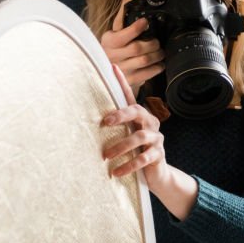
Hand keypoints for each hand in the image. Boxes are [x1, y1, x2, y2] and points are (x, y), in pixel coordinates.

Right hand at [100, 0, 164, 95]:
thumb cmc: (117, 46)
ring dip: (157, 55)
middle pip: (137, 48)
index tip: (145, 22)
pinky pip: (147, 74)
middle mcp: (112, 55)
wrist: (110, 71)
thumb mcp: (118, 28)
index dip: (135, 28)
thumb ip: (127, 9)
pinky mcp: (129, 81)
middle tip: (157, 42)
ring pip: (144, 61)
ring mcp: (121, 70)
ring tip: (161, 52)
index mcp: (108, 41)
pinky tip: (160, 63)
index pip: (123, 34)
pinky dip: (157, 67)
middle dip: (152, 43)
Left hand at [101, 63, 168, 194]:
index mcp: (141, 117)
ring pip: (139, 137)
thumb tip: (85, 120)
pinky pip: (143, 158)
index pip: (130, 97)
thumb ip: (115, 129)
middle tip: (105, 123)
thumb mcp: (126, 138)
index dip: (122, 82)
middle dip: (121, 115)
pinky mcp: (159, 155)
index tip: (112, 67)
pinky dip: (128, 165)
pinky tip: (116, 172)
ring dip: (121, 146)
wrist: (157, 175)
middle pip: (137, 112)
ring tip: (106, 156)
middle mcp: (151, 124)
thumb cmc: (136, 153)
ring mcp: (157, 139)